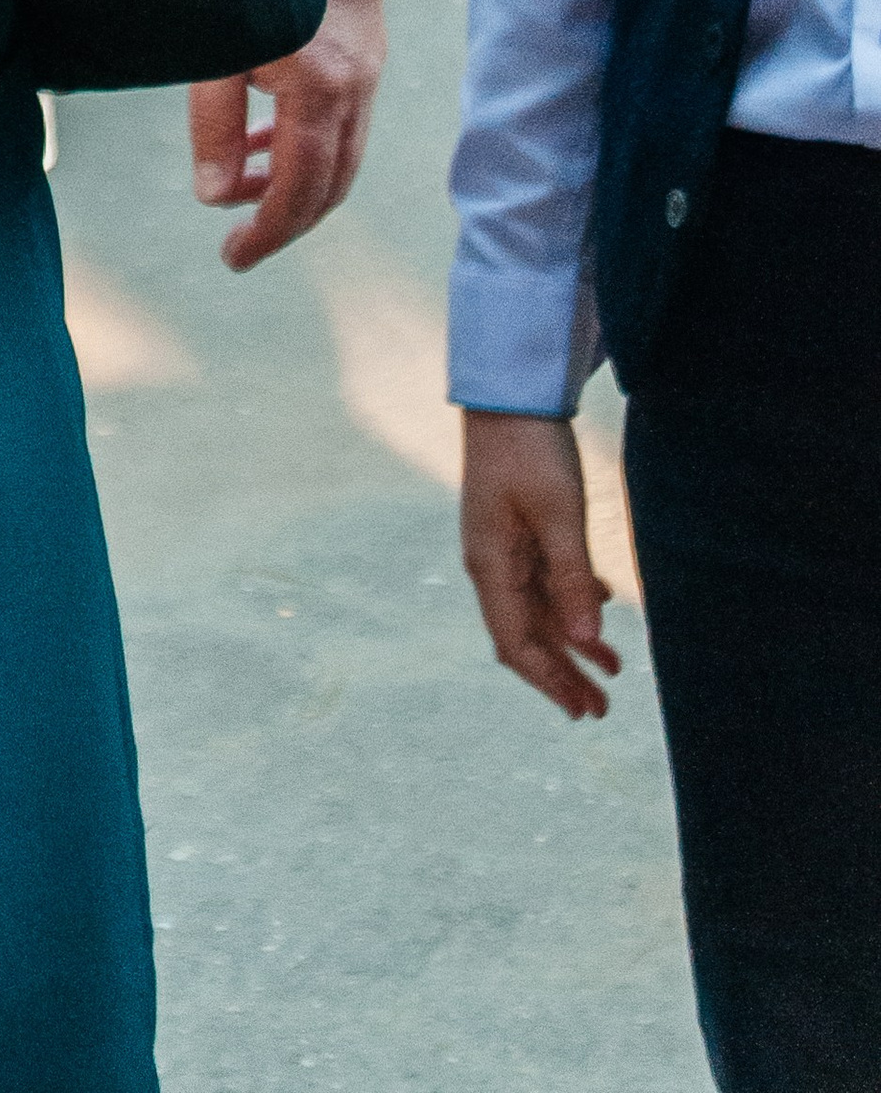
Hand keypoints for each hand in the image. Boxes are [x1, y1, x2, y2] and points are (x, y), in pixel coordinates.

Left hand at [188, 0, 385, 270]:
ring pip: (341, 158)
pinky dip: (307, 147)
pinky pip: (343, 124)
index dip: (269, 231)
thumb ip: (216, 125)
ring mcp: (368, 71)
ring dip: (296, 185)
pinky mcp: (367, 55)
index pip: (301, 189)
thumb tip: (215, 197)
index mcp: (319, 87)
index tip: (235, 257)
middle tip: (241, 245)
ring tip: (245, 192)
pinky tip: (267, 145)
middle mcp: (355, 86)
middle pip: (329, 185)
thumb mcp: (217, 48)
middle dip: (285, 221)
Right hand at [461, 411, 621, 719]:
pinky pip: (542, 580)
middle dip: (562, 673)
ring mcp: (502, 545)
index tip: (582, 711)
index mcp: (491, 565)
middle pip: (526, 633)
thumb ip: (571, 580)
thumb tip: (583, 642)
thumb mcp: (559, 515)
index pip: (515, 643)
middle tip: (602, 708)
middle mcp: (491, 562)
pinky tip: (602, 607)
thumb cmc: (532, 450)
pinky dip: (571, 602)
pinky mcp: (517, 526)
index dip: (548, 681)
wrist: (510, 394)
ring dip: (571, 640)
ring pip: (537, 609)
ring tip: (612, 669)